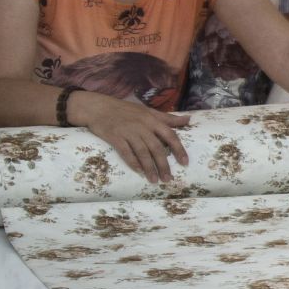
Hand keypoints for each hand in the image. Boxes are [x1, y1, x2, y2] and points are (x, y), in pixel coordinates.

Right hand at [76, 92, 190, 183]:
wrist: (99, 107)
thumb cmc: (125, 110)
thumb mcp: (148, 111)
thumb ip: (167, 118)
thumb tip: (188, 120)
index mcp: (152, 120)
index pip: (170, 135)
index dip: (178, 149)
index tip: (184, 163)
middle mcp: (142, 126)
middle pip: (157, 148)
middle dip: (164, 165)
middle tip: (168, 179)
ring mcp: (128, 131)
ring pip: (142, 152)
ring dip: (149, 168)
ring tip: (154, 180)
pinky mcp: (115, 137)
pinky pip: (126, 152)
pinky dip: (133, 162)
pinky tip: (138, 171)